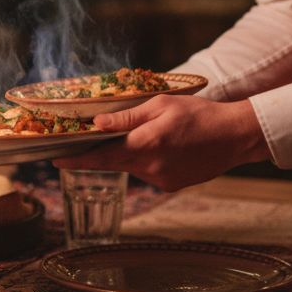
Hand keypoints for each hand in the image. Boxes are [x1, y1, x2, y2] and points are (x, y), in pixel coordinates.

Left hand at [54, 96, 270, 190]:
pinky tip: (168, 148)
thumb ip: (127, 118)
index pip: (101, 156)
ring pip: (132, 167)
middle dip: (100, 153)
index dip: (76, 160)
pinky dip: (148, 161)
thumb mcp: (161, 105)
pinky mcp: (171, 186)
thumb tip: (97, 124)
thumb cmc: (199, 114)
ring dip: (131, 153)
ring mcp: (161, 180)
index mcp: (145, 144)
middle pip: (113, 161)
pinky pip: (149, 173)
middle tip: (87, 142)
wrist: (236, 136)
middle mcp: (150, 167)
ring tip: (154, 135)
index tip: (55, 161)